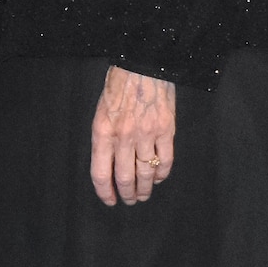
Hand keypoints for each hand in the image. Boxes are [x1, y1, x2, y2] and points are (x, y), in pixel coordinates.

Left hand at [90, 65, 175, 205]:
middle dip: (126, 194)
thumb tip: (109, 164)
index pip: (100, 172)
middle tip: (129, 201)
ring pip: (145, 173)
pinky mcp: (166, 130)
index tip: (109, 200)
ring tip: (143, 195)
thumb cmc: (118, 87)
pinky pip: (165, 161)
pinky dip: (161, 174)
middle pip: (125, 177)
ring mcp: (146, 134)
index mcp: (102, 132)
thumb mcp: (101, 112)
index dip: (104, 191)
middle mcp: (123, 136)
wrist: (142, 66)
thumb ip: (104, 138)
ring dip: (144, 189)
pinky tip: (157, 178)